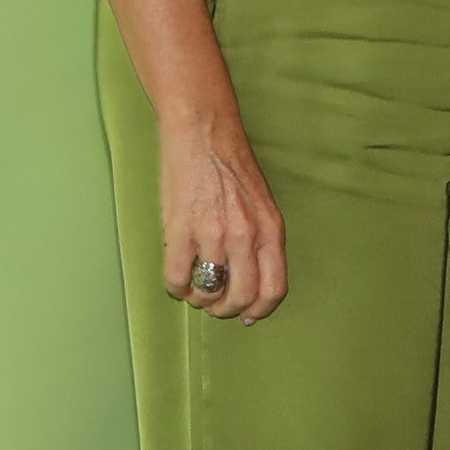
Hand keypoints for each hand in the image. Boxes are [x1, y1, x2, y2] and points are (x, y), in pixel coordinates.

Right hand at [158, 104, 286, 321]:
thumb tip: (256, 285)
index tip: (246, 316)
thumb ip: (262, 243)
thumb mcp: (262, 206)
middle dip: (227, 310)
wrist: (204, 133)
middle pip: (242, 297)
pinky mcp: (180, 228)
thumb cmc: (233, 169)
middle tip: (216, 306)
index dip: (259, 310)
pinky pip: (177, 275)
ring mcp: (213, 233)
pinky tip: (176, 280)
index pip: (274, 289)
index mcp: (271, 230)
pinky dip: (176, 286)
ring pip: (208, 290)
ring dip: (200, 299)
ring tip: (195, 291)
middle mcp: (246, 235)